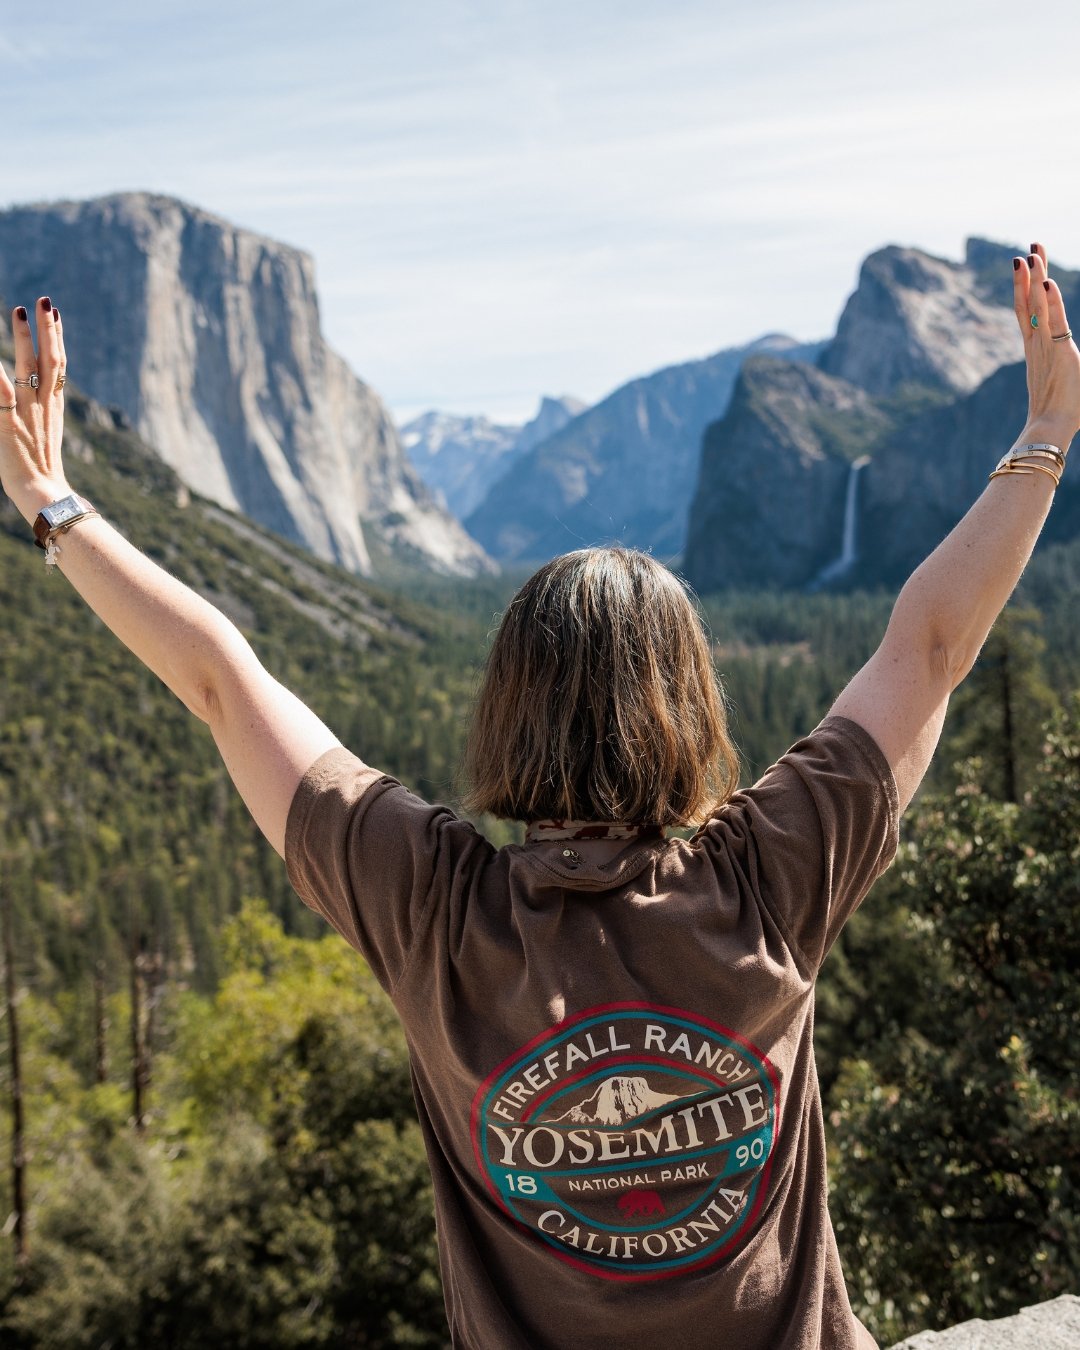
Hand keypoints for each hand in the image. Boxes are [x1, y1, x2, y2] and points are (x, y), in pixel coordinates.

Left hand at [0, 297, 70, 524]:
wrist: (44, 495)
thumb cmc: (43, 475)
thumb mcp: (43, 440)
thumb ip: (38, 417)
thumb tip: (36, 404)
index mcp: (53, 408)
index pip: (59, 365)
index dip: (57, 337)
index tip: (55, 314)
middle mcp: (43, 405)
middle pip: (49, 359)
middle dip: (48, 328)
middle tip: (44, 300)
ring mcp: (27, 413)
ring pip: (28, 367)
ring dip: (24, 338)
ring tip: (20, 311)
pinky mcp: (6, 424)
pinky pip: (0, 392)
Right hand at [1013, 243, 1079, 449]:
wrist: (1050, 427)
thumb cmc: (1062, 411)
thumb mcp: (1065, 379)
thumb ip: (1067, 366)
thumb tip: (1072, 363)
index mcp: (1035, 349)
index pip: (1029, 311)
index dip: (1027, 286)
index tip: (1027, 264)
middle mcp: (1034, 344)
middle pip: (1027, 301)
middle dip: (1027, 274)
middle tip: (1026, 249)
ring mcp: (1043, 347)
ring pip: (1036, 305)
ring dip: (1033, 278)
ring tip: (1029, 253)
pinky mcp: (1057, 352)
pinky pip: (1053, 320)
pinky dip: (1051, 299)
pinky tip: (1046, 279)